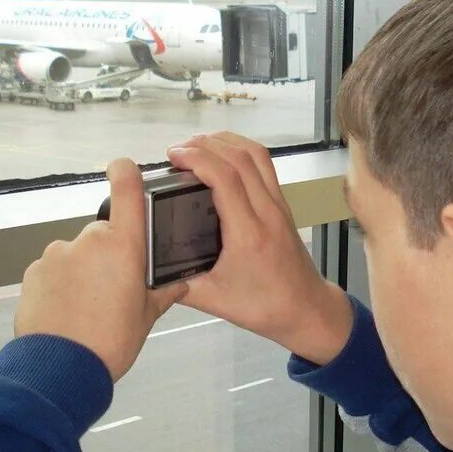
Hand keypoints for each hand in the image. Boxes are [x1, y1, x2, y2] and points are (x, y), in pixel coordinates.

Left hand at [13, 159, 186, 380]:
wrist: (59, 369)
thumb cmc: (109, 343)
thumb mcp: (146, 318)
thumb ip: (163, 293)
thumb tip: (180, 284)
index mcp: (124, 246)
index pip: (125, 187)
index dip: (124, 170)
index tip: (123, 167)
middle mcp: (89, 241)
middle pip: (103, 235)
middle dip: (108, 255)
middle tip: (113, 291)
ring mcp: (57, 254)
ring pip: (76, 254)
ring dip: (83, 272)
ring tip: (87, 308)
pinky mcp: (34, 271)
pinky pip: (53, 270)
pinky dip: (61, 285)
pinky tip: (68, 312)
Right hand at [166, 132, 352, 364]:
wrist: (306, 309)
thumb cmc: (264, 306)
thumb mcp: (212, 300)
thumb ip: (177, 284)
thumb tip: (146, 267)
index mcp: (248, 233)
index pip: (225, 178)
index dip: (197, 158)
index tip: (174, 156)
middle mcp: (267, 212)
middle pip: (240, 158)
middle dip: (205, 144)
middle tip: (177, 150)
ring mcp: (278, 205)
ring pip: (256, 155)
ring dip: (225, 141)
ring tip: (197, 145)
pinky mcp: (282, 205)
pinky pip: (264, 165)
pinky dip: (241, 150)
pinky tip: (223, 155)